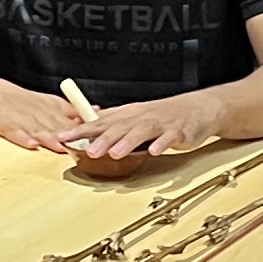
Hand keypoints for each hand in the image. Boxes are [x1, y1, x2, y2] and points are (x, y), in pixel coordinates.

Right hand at [0, 76, 88, 153]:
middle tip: (82, 147)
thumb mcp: (50, 102)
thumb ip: (72, 110)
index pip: (71, 121)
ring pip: (39, 131)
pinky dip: (24, 139)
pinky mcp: (7, 125)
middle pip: (57, 127)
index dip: (83, 130)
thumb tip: (97, 111)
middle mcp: (40, 114)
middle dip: (69, 137)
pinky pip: (16, 133)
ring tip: (59, 146)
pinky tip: (32, 145)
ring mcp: (23, 120)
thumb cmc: (24, 102)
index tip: (95, 138)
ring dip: (49, 139)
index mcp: (52, 109)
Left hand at [67, 93, 223, 160]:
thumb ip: (111, 121)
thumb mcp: (134, 115)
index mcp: (128, 114)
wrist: (199, 108)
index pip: (100, 121)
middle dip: (103, 138)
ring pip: (142, 132)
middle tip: (89, 150)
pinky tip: (154, 152)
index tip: (63, 137)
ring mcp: (160, 124)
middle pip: (119, 127)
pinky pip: (169, 138)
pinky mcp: (178, 132)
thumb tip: (83, 124)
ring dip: (128, 142)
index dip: (81, 130)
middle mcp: (141, 117)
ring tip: (116, 153)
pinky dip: (162, 144)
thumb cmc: (163, 115)